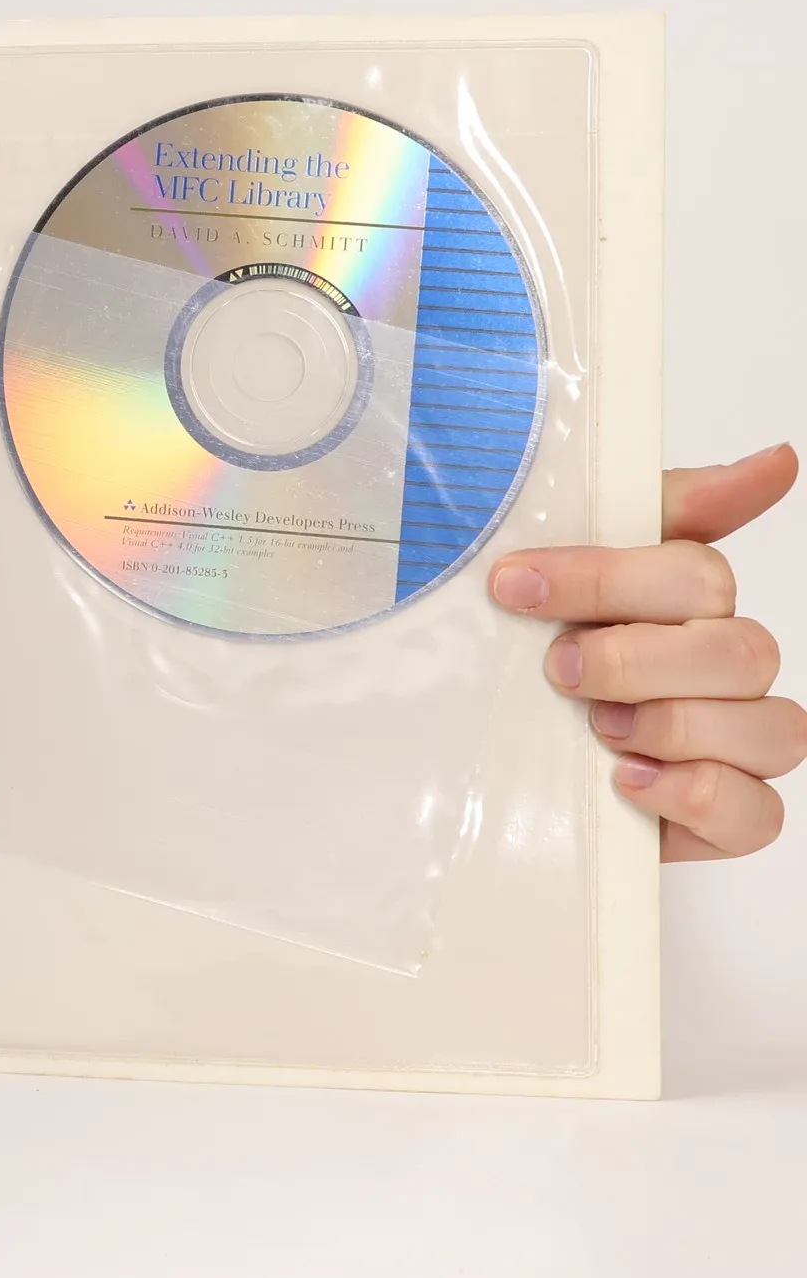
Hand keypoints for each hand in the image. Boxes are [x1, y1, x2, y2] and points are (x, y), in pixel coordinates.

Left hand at [490, 444, 799, 860]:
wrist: (501, 758)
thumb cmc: (542, 650)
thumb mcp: (569, 570)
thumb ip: (660, 509)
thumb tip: (775, 460)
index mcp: (691, 602)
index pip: (697, 573)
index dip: (604, 577)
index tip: (516, 583)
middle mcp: (726, 668)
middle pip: (739, 650)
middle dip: (633, 660)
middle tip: (557, 669)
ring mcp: (736, 744)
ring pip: (770, 729)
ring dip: (671, 726)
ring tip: (597, 728)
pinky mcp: (726, 817)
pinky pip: (756, 813)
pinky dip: (694, 796)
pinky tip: (630, 783)